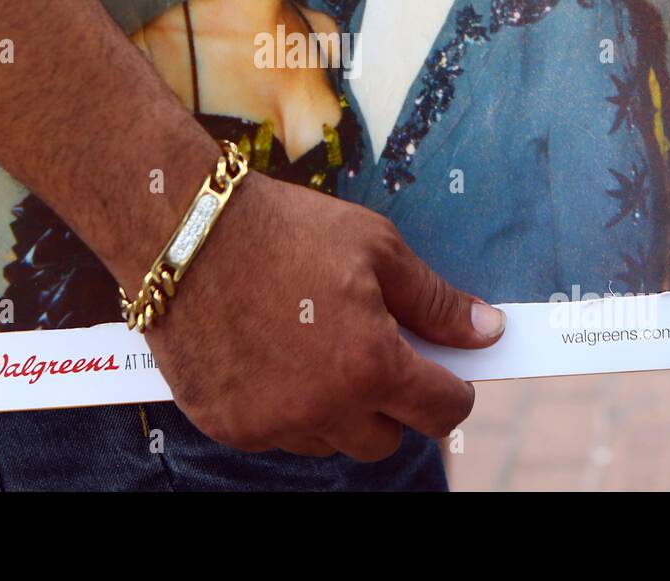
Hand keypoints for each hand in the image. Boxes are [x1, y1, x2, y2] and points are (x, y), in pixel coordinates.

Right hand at [143, 171, 505, 460]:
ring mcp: (270, 423)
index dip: (451, 387)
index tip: (442, 369)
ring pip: (329, 440)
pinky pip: (278, 436)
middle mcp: (322, 408)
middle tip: (371, 350)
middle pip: (385, 439)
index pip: (441, 410)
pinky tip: (271, 355)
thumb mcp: (375, 247)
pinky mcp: (227, 426)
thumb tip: (486, 331)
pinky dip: (284, 407)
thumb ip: (435, 300)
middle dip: (390, 401)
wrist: (182, 229)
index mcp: (370, 365)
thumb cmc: (283, 228)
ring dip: (335, 408)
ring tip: (312, 345)